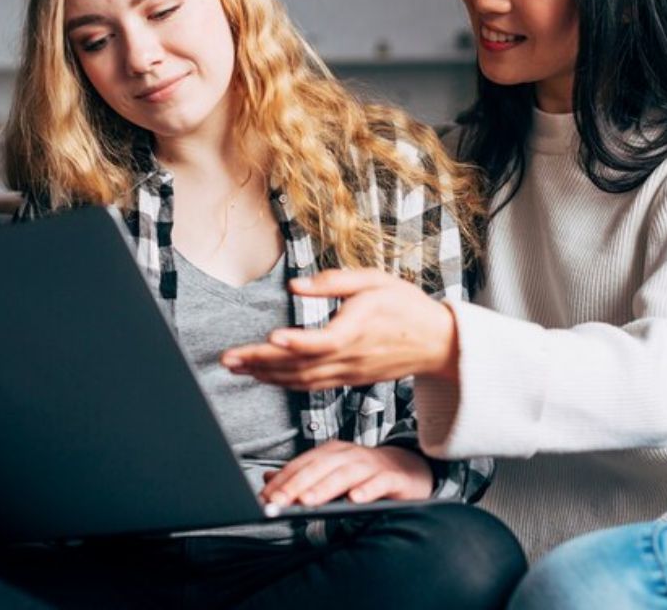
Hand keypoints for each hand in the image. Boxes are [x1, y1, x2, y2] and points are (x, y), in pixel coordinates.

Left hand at [220, 268, 458, 389]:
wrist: (437, 343)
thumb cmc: (406, 306)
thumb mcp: (375, 280)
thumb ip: (333, 282)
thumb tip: (294, 285)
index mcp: (359, 329)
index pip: (323, 341)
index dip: (296, 342)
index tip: (270, 337)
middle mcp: (351, 357)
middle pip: (301, 365)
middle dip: (261, 363)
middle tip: (228, 359)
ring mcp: (349, 373)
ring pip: (301, 380)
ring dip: (266, 375)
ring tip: (236, 368)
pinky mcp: (348, 380)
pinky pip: (311, 385)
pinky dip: (284, 382)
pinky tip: (264, 376)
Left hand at [259, 440, 432, 507]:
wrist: (406, 469)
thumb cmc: (363, 474)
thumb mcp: (329, 473)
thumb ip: (300, 477)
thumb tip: (266, 479)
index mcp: (330, 453)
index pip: (301, 464)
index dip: (282, 480)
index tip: (265, 498)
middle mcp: (348, 455)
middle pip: (319, 467)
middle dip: (296, 484)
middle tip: (278, 502)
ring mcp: (371, 464)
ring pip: (345, 473)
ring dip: (325, 487)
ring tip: (308, 502)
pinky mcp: (392, 477)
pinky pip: (379, 482)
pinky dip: (367, 489)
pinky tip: (356, 499)